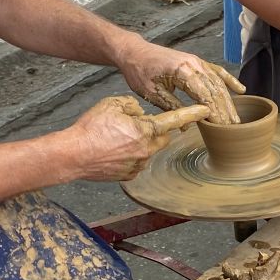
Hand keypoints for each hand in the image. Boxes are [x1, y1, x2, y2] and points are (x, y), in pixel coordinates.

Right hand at [66, 96, 209, 181]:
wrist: (73, 154)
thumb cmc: (91, 128)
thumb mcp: (112, 104)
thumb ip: (132, 105)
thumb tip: (139, 113)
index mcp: (146, 130)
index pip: (175, 120)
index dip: (192, 114)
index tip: (206, 111)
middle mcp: (146, 150)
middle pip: (163, 138)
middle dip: (157, 131)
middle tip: (137, 124)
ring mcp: (138, 165)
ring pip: (149, 151)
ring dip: (141, 143)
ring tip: (118, 138)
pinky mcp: (129, 176)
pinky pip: (137, 163)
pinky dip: (131, 156)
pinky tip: (114, 151)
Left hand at [118, 39, 244, 123]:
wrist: (134, 52)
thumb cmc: (139, 72)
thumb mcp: (153, 94)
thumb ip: (173, 108)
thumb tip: (187, 125)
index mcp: (182, 72)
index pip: (205, 96)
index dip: (215, 112)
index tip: (222, 127)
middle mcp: (193, 64)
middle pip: (215, 90)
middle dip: (224, 110)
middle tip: (233, 127)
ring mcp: (196, 61)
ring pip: (218, 82)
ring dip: (228, 100)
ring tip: (235, 117)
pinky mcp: (195, 61)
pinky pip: (216, 71)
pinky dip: (228, 80)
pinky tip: (240, 90)